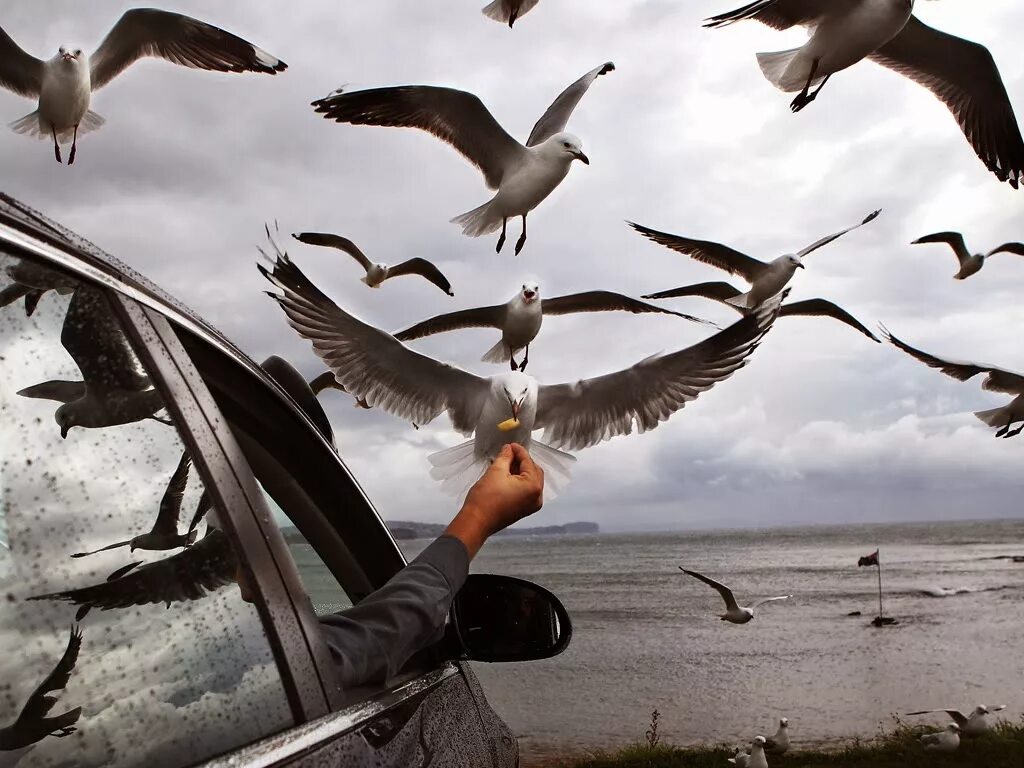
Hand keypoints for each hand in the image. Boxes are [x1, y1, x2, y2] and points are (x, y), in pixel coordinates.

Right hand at [444, 443, 543, 558]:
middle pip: (534, 471)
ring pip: (530, 481)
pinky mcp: (524, 510)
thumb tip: (509, 449)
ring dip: (520, 471)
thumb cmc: (486, 497)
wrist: (476, 522)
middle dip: (522, 461)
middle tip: (508, 453)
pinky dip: (519, 481)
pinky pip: (526, 490)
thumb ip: (505, 457)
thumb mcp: (496, 471)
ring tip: (506, 462)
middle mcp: (537, 497)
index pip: (529, 462)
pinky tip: (507, 474)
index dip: (519, 451)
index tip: (510, 444)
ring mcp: (532, 505)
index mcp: (533, 486)